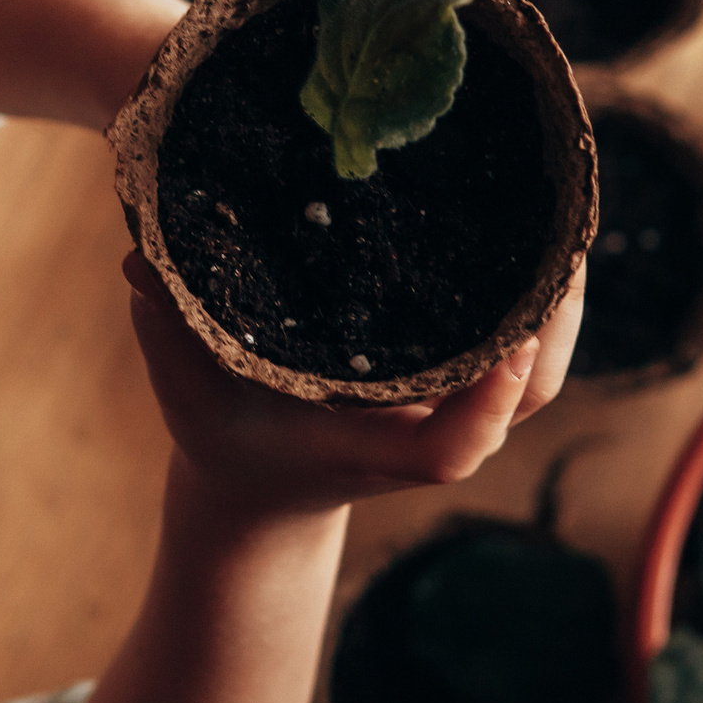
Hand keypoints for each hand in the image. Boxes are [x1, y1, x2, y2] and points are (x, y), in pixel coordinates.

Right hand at [123, 250, 571, 516]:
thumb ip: (166, 328)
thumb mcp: (187, 390)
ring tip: (565, 218)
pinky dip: (547, 299)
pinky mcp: (461, 383)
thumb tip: (137, 258)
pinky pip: (528, 348)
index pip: (448, 449)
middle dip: (554, 324)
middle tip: (560, 240)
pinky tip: (549, 229)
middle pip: (524, 398)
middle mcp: (423, 430)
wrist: (265, 484)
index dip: (490, 403)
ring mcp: (451, 409)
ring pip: (540, 372)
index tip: (514, 344)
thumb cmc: (228, 434)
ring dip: (563, 304)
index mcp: (367, 446)